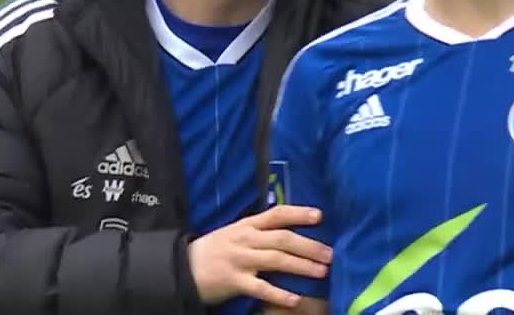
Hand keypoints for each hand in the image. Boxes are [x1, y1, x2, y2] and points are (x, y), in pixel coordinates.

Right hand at [188, 205, 332, 308]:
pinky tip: (295, 299)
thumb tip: (288, 231)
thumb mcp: (234, 233)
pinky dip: (279, 294)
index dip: (298, 213)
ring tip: (321, 272)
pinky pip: (260, 288)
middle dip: (309, 246)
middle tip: (330, 254)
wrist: (183, 267)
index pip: (276, 214)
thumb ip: (258, 231)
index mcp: (246, 225)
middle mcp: (245, 239)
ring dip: (301, 266)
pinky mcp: (234, 281)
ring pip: (276, 260)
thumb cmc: (214, 250)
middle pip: (282, 239)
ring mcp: (240, 260)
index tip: (319, 216)